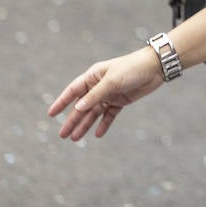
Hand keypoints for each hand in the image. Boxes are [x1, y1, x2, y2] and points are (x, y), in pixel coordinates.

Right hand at [47, 46, 164, 140]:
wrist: (155, 68)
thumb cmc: (131, 68)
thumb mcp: (111, 81)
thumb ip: (95, 95)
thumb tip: (77, 108)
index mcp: (93, 76)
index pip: (73, 91)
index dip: (62, 102)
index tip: (50, 114)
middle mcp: (99, 86)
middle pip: (82, 106)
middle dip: (72, 120)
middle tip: (62, 135)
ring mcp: (110, 94)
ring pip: (94, 112)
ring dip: (85, 125)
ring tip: (75, 138)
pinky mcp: (121, 101)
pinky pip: (109, 115)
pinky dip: (103, 124)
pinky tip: (97, 134)